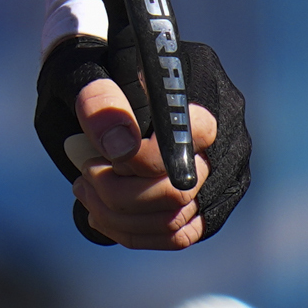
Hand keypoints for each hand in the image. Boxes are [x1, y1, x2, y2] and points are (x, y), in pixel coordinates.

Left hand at [33, 33, 251, 248]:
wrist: (102, 88)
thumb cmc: (92, 73)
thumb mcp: (82, 71)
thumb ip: (98, 99)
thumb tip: (120, 147)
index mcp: (202, 87)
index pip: (189, 139)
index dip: (140, 159)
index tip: (101, 155)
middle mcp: (225, 133)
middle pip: (180, 191)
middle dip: (119, 193)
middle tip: (85, 174)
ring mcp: (223, 172)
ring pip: (175, 220)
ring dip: (117, 215)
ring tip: (84, 189)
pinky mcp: (211, 203)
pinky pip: (177, 236)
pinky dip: (131, 231)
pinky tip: (99, 212)